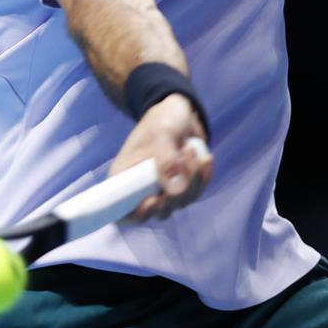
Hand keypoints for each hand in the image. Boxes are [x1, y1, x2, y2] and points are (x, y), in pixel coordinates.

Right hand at [109, 94, 212, 221]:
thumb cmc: (162, 119)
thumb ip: (167, 160)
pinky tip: (205, 158)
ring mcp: (162, 188)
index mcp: (124, 177)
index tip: (153, 200)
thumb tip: (176, 192)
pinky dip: (203, 178)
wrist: (179, 112)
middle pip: (157, 210)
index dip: (136, 214)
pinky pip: (194, 193)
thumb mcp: (162, 133)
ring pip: (180, 202)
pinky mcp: (180, 186)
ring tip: (191, 149)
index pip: (122, 211)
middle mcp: (141, 188)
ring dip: (192, 179)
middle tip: (183, 161)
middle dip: (175, 192)